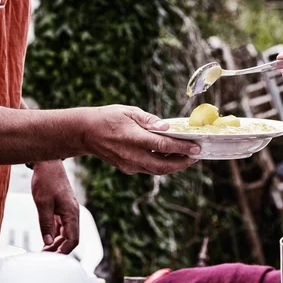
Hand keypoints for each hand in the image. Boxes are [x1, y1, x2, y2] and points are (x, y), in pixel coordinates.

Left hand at [32, 161, 79, 253]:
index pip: (73, 239)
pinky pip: (62, 225)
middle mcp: (73, 213)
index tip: (52, 260)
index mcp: (71, 213)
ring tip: (43, 251)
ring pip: (67, 233)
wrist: (48, 164)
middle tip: (44, 258)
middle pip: (71, 238)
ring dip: (57, 243)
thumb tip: (47, 242)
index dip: (64, 251)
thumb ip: (45, 223)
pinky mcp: (63, 208)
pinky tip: (46, 239)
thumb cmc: (46, 180)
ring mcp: (68, 211)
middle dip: (60, 250)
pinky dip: (55, 234)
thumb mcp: (42, 203)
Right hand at [83, 106, 198, 175]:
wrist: (85, 133)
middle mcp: (131, 155)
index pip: (163, 146)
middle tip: (196, 155)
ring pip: (157, 171)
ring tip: (187, 157)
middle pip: (163, 166)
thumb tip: (166, 127)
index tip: (196, 147)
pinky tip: (170, 157)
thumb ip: (149, 120)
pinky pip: (149, 169)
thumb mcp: (129, 111)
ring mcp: (129, 164)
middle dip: (182, 163)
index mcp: (133, 138)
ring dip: (174, 166)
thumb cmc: (108, 118)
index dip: (182, 148)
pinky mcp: (127, 168)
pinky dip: (162, 165)